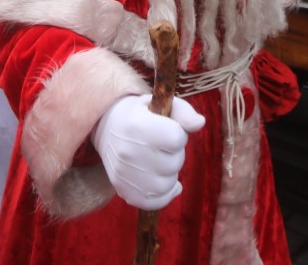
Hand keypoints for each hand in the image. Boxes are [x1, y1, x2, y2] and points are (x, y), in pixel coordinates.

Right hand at [91, 94, 205, 209]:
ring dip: (170, 174)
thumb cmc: (141, 114)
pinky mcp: (123, 190)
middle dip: (175, 154)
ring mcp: (124, 174)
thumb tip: (199, 123)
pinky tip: (163, 181)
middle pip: (174, 163)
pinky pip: (154, 203)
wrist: (107, 127)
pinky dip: (164, 195)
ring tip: (160, 161)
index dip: (178, 134)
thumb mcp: (160, 104)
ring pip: (167, 185)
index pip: (176, 139)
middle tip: (162, 146)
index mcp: (138, 126)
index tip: (167, 129)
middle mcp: (128, 151)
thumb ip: (183, 111)